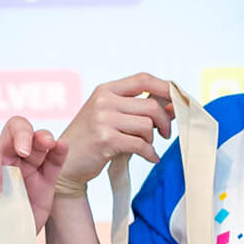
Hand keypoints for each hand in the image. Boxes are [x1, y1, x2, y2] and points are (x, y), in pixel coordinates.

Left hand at [0, 116, 68, 231]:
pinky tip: (61, 147)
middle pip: (14, 130)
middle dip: (21, 134)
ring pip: (36, 141)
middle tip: (24, 152)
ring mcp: (28, 168)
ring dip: (42, 137)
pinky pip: (54, 160)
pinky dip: (59, 151)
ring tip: (47, 143)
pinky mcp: (46, 180)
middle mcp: (6, 160)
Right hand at [53, 73, 174, 193]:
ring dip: (152, 139)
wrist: (66, 164)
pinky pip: (141, 145)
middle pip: (151, 106)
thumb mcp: (110, 116)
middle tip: (165, 134)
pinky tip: (151, 158)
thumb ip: (137, 109)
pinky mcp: (105, 140)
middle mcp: (104, 101)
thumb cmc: (92, 140)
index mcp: (105, 90)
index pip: (143, 79)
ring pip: (147, 126)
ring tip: (147, 146)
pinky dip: (150, 153)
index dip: (165, 88)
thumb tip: (172, 106)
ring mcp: (103, 120)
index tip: (177, 101)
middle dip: (164, 122)